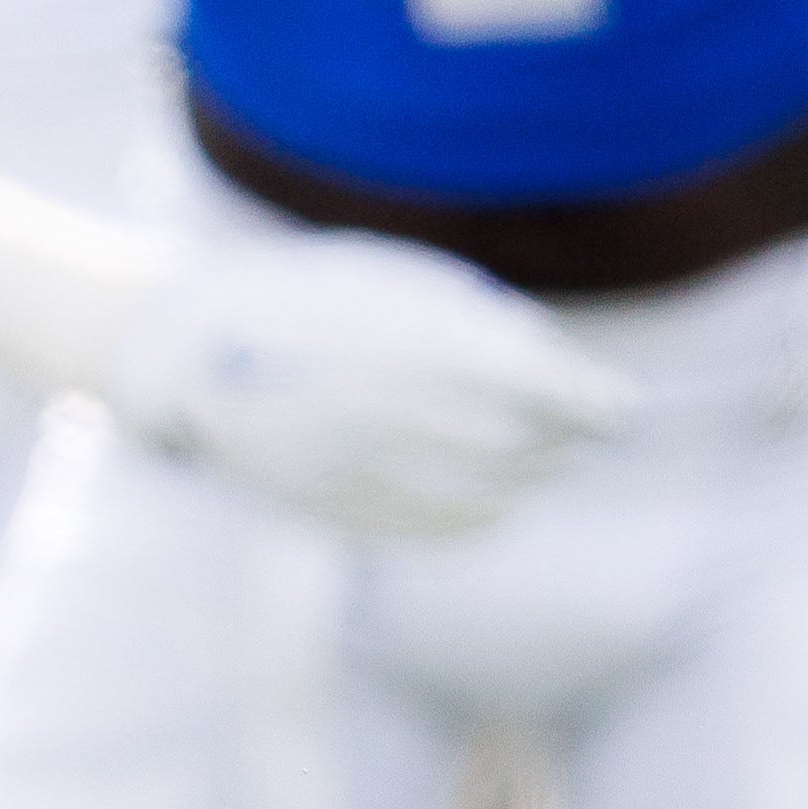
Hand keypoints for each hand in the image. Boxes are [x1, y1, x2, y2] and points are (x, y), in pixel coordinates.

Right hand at [111, 226, 640, 539]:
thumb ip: (481, 327)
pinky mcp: (348, 509)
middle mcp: (406, 414)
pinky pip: (444, 526)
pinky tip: (493, 495)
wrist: (187, 350)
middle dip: (564, 440)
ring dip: (528, 476)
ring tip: (535, 456)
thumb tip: (557, 377)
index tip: (619, 410)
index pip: (554, 395)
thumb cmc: (307, 297)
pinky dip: (484, 512)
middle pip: (529, 448)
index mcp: (426, 345)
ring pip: (493, 493)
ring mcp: (374, 470)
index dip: (599, 408)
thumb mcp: (399, 282)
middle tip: (581, 428)